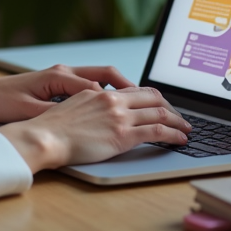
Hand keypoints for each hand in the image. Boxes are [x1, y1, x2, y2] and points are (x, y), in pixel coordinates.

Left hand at [0, 65, 134, 123]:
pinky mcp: (59, 82)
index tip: (133, 112)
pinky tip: (114, 105)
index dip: (116, 99)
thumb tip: (80, 117)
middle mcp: (64, 71)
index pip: (96, 85)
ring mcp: (62, 75)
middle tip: (151, 102)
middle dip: (129, 87)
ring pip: (101, 77)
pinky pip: (91, 83)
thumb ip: (54, 112)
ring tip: (139, 103)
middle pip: (106, 74)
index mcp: (58, 76)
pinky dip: (107, 91)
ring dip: (120, 88)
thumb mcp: (28, 111)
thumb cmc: (2, 102)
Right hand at [0, 87, 191, 172]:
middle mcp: (113, 100)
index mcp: (100, 92)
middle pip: (153, 98)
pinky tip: (180, 140)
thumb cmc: (51, 128)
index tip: (162, 106)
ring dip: (177, 122)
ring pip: (160, 113)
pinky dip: (174, 134)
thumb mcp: (71, 107)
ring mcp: (119, 116)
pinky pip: (157, 132)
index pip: (135, 90)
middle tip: (180, 118)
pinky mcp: (123, 134)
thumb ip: (89, 105)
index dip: (153, 98)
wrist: (44, 137)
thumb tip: (99, 114)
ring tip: (186, 130)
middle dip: (171, 108)